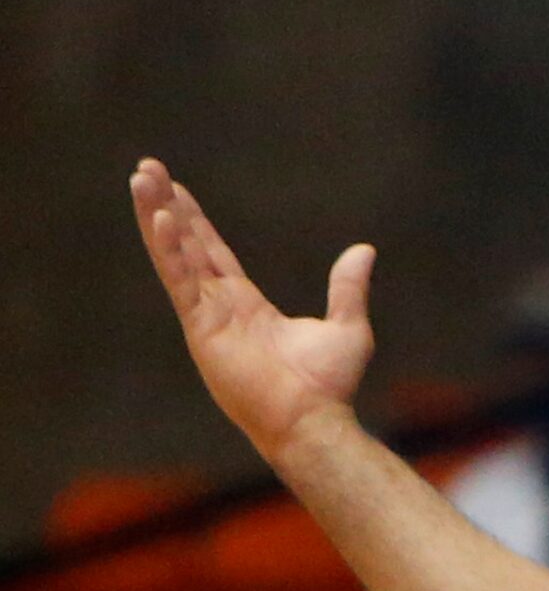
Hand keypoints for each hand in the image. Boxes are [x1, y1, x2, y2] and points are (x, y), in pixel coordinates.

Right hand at [128, 158, 375, 465]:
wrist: (314, 420)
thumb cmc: (330, 386)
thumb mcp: (347, 327)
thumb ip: (347, 288)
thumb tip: (364, 250)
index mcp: (248, 306)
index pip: (214, 255)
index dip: (195, 223)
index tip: (176, 190)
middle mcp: (221, 308)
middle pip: (187, 247)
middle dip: (167, 208)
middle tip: (148, 170)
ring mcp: (208, 317)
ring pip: (176, 256)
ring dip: (157, 217)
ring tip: (141, 178)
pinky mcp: (202, 329)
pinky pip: (181, 281)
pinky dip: (169, 249)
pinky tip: (160, 218)